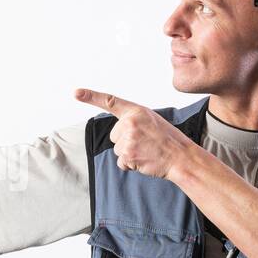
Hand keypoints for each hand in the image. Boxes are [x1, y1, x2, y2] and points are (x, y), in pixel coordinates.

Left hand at [74, 88, 193, 179]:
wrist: (180, 156)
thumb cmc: (167, 139)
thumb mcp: (151, 120)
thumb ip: (133, 120)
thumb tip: (118, 132)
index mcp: (136, 111)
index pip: (110, 101)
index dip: (91, 96)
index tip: (76, 92)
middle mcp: (130, 122)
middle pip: (114, 135)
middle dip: (125, 141)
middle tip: (145, 142)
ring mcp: (128, 139)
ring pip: (117, 149)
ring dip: (129, 153)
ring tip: (147, 151)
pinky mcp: (128, 155)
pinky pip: (121, 162)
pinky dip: (131, 164)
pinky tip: (144, 159)